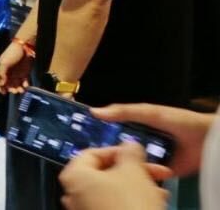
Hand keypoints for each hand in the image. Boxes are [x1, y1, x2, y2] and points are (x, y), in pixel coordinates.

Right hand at [0, 41, 32, 93]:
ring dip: (18, 89)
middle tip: (15, 91)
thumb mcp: (4, 63)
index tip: (4, 92)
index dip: (0, 87)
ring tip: (21, 90)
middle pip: (8, 85)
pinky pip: (24, 82)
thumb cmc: (12, 53)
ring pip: (16, 85)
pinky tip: (26, 85)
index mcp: (1, 70)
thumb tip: (2, 84)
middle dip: (11, 89)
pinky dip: (25, 85)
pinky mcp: (24, 73)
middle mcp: (8, 73)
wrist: (24, 47)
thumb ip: (2, 74)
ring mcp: (16, 73)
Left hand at [60, 143, 171, 209]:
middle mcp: (74, 195)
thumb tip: (129, 145)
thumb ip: (130, 153)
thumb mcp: (133, 171)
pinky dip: (132, 202)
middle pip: (105, 174)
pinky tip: (155, 202)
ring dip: (138, 187)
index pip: (92, 153)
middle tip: (157, 171)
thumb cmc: (129, 205)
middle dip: (134, 171)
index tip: (137, 154)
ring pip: (113, 192)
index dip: (118, 151)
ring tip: (160, 190)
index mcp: (74, 176)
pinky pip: (115, 206)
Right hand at [92, 103, 214, 177]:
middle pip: (118, 147)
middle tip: (90, 155)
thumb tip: (94, 112)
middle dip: (107, 150)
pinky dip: (137, 175)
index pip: (113, 130)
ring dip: (120, 164)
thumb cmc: (179, 122)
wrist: (206, 141)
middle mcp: (141, 143)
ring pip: (128, 162)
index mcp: (137, 127)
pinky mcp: (159, 172)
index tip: (80, 135)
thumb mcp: (149, 112)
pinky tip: (125, 174)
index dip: (98, 132)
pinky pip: (143, 174)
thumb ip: (123, 111)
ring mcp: (150, 158)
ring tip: (104, 165)